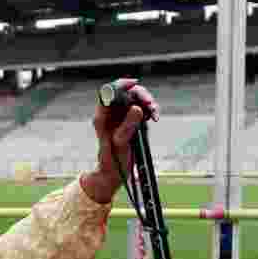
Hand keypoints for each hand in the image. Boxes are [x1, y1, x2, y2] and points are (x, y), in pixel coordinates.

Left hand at [89, 78, 159, 194]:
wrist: (114, 174)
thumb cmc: (112, 160)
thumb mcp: (120, 143)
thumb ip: (128, 125)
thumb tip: (137, 108)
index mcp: (102, 117)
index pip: (108, 92)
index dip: (121, 84)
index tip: (134, 84)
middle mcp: (111, 115)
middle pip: (125, 94)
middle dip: (140, 95)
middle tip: (151, 104)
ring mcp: (121, 118)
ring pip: (135, 101)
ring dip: (147, 103)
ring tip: (155, 113)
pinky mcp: (130, 123)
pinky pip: (141, 110)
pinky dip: (149, 111)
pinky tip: (154, 118)